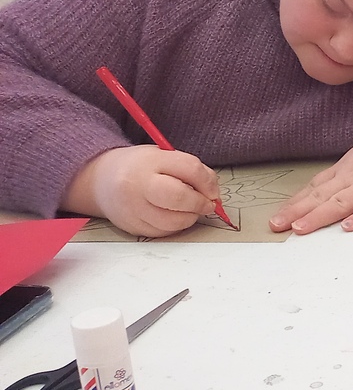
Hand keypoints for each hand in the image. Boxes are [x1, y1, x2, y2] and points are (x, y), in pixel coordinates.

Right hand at [63, 145, 220, 237]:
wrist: (101, 180)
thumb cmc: (140, 167)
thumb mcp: (163, 156)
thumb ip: (190, 170)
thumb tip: (213, 192)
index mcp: (150, 162)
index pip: (190, 170)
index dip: (209, 183)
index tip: (213, 190)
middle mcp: (138, 184)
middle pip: (180, 198)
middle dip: (201, 203)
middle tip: (207, 204)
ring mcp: (132, 208)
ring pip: (173, 221)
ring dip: (190, 218)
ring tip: (190, 210)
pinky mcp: (131, 226)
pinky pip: (163, 232)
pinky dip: (175, 226)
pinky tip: (173, 216)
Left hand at [270, 129, 352, 234]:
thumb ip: (344, 174)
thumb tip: (324, 189)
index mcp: (347, 168)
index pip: (315, 187)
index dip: (295, 202)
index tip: (278, 216)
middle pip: (322, 196)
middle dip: (297, 212)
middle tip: (277, 226)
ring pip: (342, 202)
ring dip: (320, 215)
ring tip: (301, 228)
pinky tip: (348, 226)